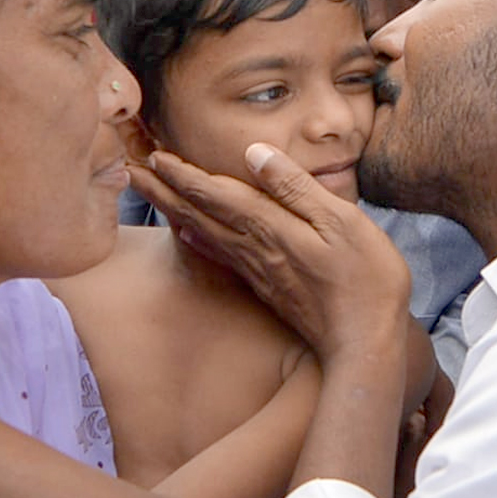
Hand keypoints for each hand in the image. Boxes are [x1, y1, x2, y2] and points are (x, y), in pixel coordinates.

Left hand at [127, 143, 410, 363]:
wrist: (365, 343)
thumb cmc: (366, 279)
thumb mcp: (342, 221)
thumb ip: (295, 187)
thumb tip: (254, 154)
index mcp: (272, 227)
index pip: (217, 193)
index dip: (184, 173)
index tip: (154, 154)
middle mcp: (256, 248)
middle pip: (200, 213)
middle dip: (164, 189)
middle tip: (130, 168)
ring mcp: (259, 270)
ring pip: (205, 232)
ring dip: (174, 209)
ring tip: (149, 191)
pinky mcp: (266, 286)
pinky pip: (221, 255)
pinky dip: (198, 239)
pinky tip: (187, 234)